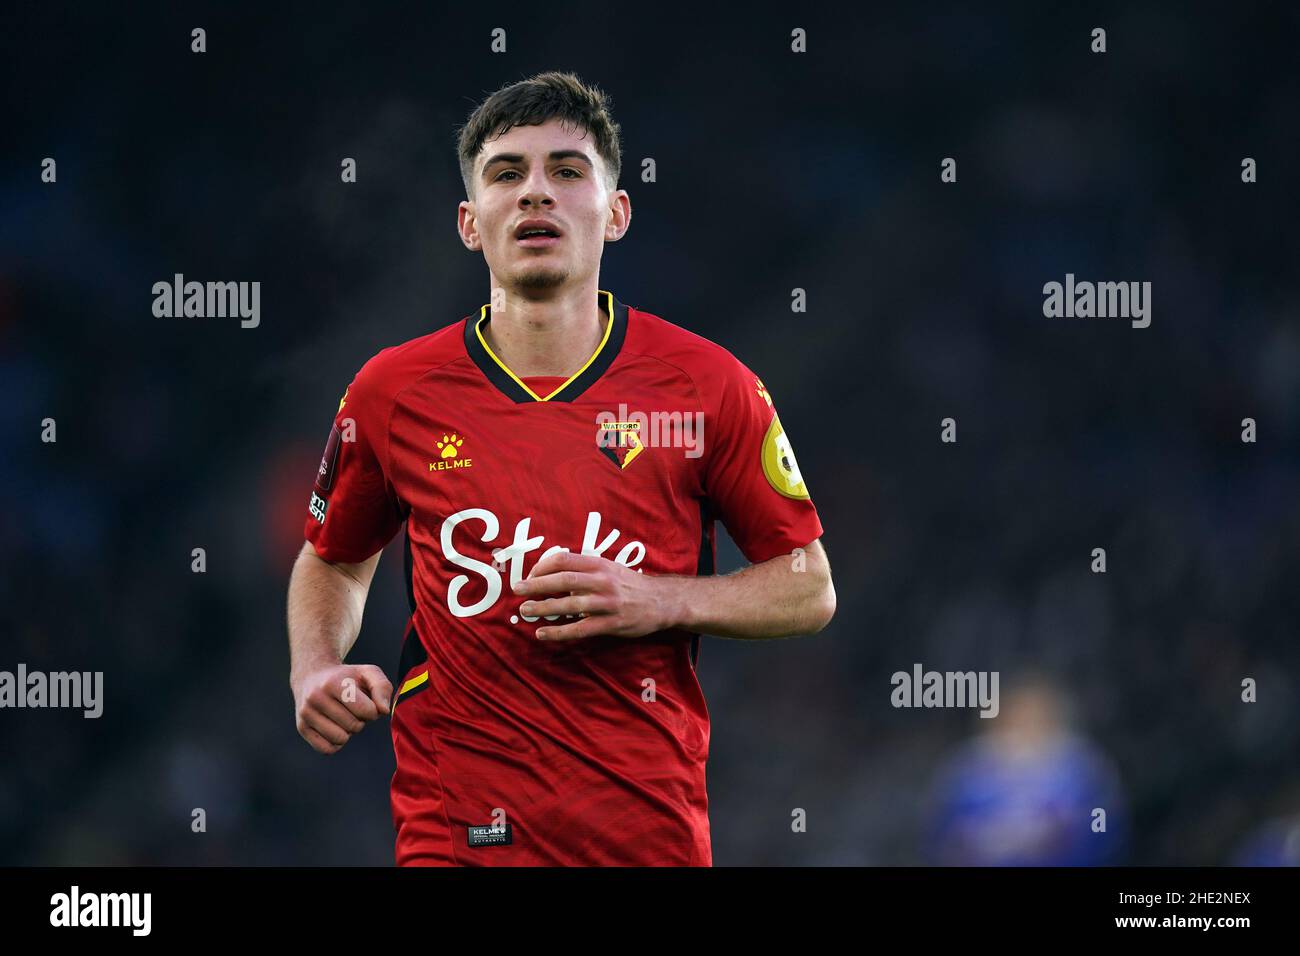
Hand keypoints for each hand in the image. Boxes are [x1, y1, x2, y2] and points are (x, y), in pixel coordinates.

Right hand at [291, 662, 392, 753]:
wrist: (312, 676)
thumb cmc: (346, 677)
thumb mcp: (368, 673)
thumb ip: (382, 688)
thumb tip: (383, 711)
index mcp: (334, 683)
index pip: (366, 710)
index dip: (373, 710)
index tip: (367, 702)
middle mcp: (316, 697)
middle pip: (354, 725)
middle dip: (360, 720)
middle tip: (353, 709)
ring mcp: (306, 713)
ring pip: (340, 739)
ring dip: (348, 732)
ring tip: (343, 717)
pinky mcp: (302, 727)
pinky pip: (327, 749)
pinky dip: (336, 743)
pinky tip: (335, 728)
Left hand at [512, 552, 677, 641]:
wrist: (661, 602)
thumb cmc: (629, 585)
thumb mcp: (609, 568)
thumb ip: (584, 570)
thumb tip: (552, 573)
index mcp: (600, 564)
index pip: (564, 559)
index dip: (543, 566)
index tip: (530, 575)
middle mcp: (603, 581)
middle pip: (563, 580)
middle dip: (536, 584)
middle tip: (516, 589)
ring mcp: (607, 603)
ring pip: (569, 604)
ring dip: (543, 607)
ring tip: (525, 610)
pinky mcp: (611, 624)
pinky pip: (579, 629)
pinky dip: (558, 632)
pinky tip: (542, 633)